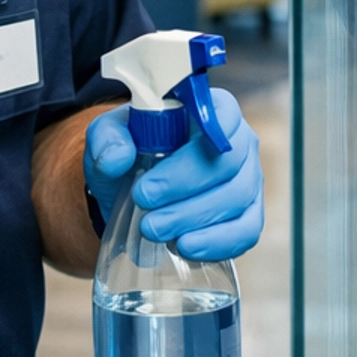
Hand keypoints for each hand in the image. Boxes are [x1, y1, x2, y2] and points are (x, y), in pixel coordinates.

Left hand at [83, 89, 263, 260]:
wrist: (136, 189)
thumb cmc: (130, 152)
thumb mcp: (108, 137)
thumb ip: (107, 139)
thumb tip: (118, 156)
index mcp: (210, 108)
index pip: (219, 121)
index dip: (188, 157)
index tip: (146, 187)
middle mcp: (239, 140)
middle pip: (228, 165)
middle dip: (183, 193)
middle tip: (144, 209)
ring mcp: (249, 179)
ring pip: (237, 200)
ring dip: (193, 220)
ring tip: (154, 230)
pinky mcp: (249, 214)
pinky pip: (246, 231)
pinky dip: (217, 243)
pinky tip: (185, 247)